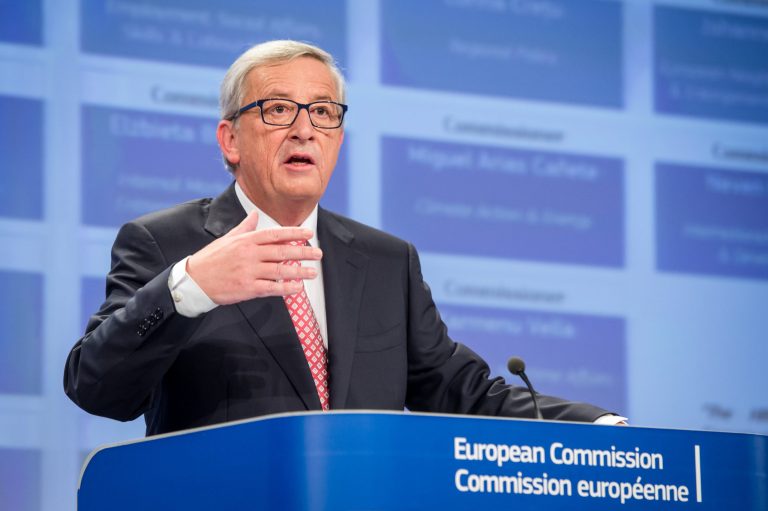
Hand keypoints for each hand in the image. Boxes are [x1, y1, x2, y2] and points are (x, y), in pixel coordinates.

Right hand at [186, 210, 321, 304]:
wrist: (194, 280)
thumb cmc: (211, 259)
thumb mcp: (227, 239)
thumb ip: (244, 228)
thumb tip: (254, 214)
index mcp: (246, 240)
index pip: (275, 234)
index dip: (294, 234)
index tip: (309, 234)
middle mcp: (249, 254)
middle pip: (282, 252)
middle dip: (303, 253)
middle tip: (318, 254)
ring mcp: (249, 272)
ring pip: (280, 270)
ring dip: (299, 272)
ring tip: (313, 273)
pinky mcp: (247, 288)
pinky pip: (271, 288)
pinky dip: (285, 288)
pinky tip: (297, 288)